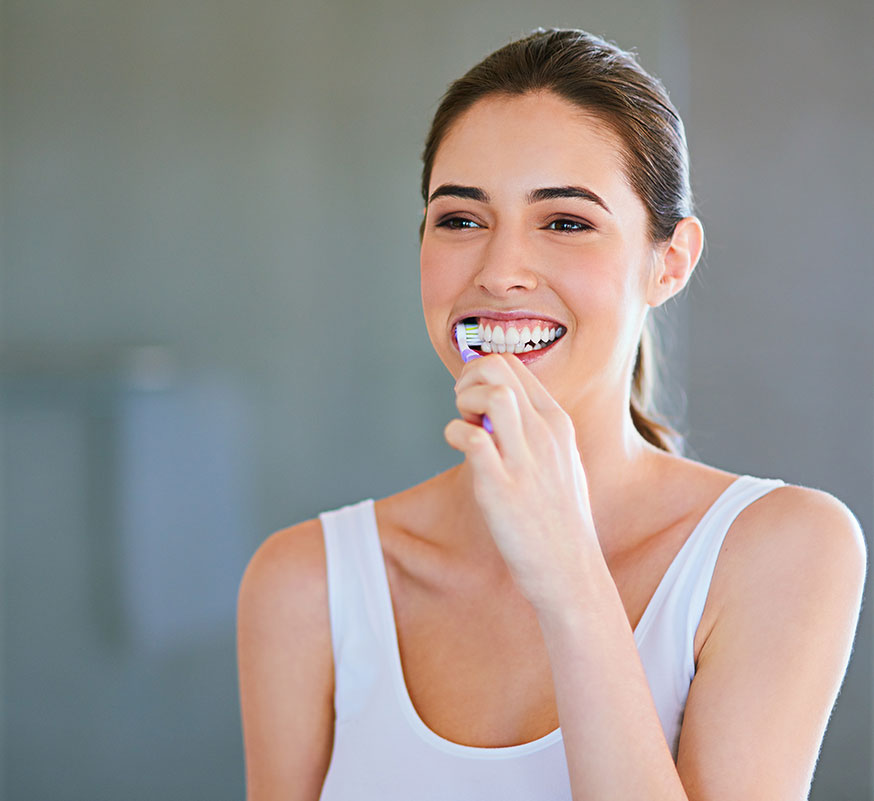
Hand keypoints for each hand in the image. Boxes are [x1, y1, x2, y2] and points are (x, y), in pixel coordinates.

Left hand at [444, 353, 598, 612]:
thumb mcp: (561, 461)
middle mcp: (545, 434)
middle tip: (463, 409)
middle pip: (498, 368)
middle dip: (468, 378)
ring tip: (463, 426)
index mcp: (558, 423)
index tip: (473, 400)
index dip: (482, 372)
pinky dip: (454, 433)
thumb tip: (496, 407)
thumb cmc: (559, 519)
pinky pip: (472, 438)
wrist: (570, 570)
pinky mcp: (501, 488)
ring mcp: (525, 460)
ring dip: (464, 401)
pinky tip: (457, 448)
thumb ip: (534, 430)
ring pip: (492, 394)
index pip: (514, 365)